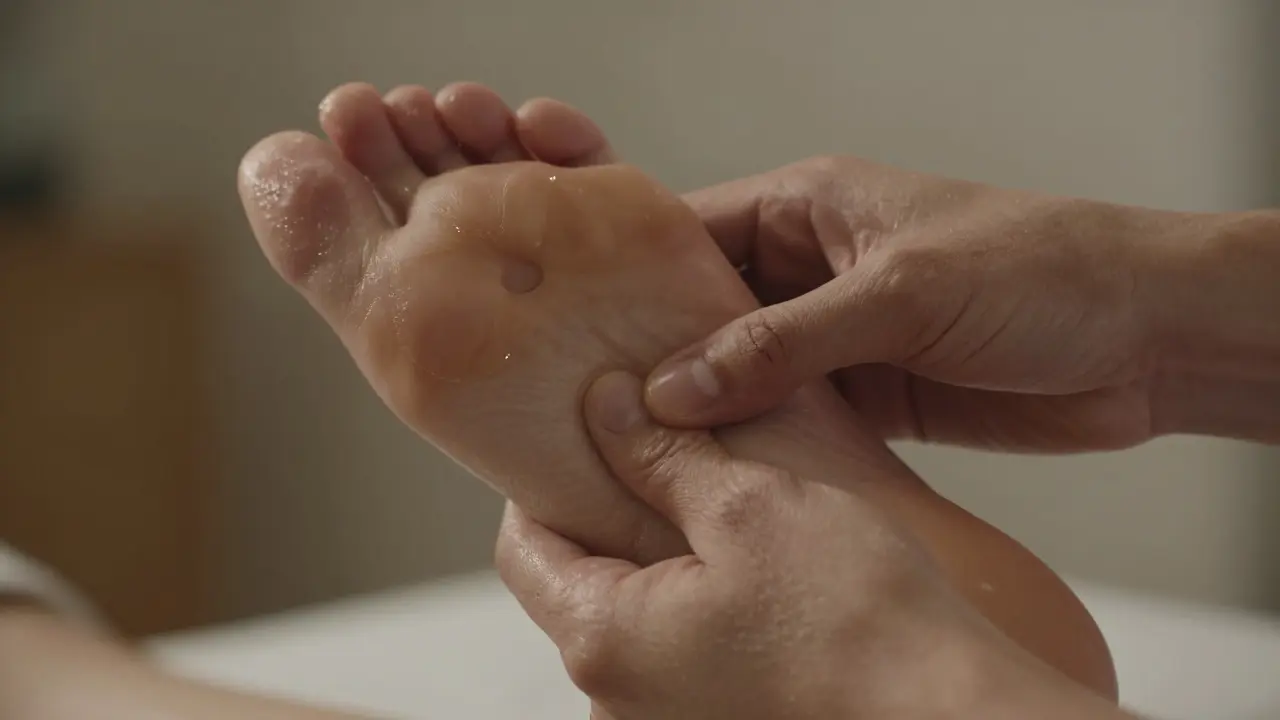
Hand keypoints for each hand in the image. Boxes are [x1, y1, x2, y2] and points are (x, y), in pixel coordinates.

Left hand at [495, 372, 1124, 719]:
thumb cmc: (859, 623)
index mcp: (604, 643)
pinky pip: (681, 658)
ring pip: (636, 621)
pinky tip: (758, 575)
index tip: (589, 434)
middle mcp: (618, 704)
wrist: (953, 718)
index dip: (547, 480)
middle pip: (580, 585)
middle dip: (613, 515)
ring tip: (722, 508)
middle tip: (664, 454)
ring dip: (665, 561)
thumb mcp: (750, 506)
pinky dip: (701, 609)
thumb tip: (601, 405)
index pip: (524, 548)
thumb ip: (659, 455)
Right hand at [645, 156, 1209, 450]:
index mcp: (809, 206)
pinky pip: (793, 420)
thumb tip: (675, 388)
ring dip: (704, 410)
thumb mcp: (899, 295)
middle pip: (706, 311)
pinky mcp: (869, 395)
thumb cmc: (1040, 272)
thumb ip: (785, 343)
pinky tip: (716, 476)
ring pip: (743, 372)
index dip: (631, 277)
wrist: (1149, 337)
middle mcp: (811, 268)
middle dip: (655, 355)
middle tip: (589, 406)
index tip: (571, 325)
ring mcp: (837, 337)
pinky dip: (759, 445)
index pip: (693, 232)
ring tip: (634, 451)